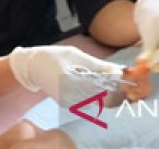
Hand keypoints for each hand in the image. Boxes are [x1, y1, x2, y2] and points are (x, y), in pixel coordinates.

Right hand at [9, 45, 123, 102]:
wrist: (31, 67)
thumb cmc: (53, 56)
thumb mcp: (75, 55)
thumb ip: (97, 65)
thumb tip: (119, 71)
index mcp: (72, 81)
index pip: (103, 89)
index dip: (118, 83)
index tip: (126, 74)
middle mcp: (71, 95)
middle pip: (103, 99)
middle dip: (116, 89)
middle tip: (122, 77)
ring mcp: (69, 102)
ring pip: (98, 101)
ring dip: (108, 91)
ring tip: (108, 77)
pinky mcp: (68, 104)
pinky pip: (89, 100)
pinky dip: (97, 93)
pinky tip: (95, 82)